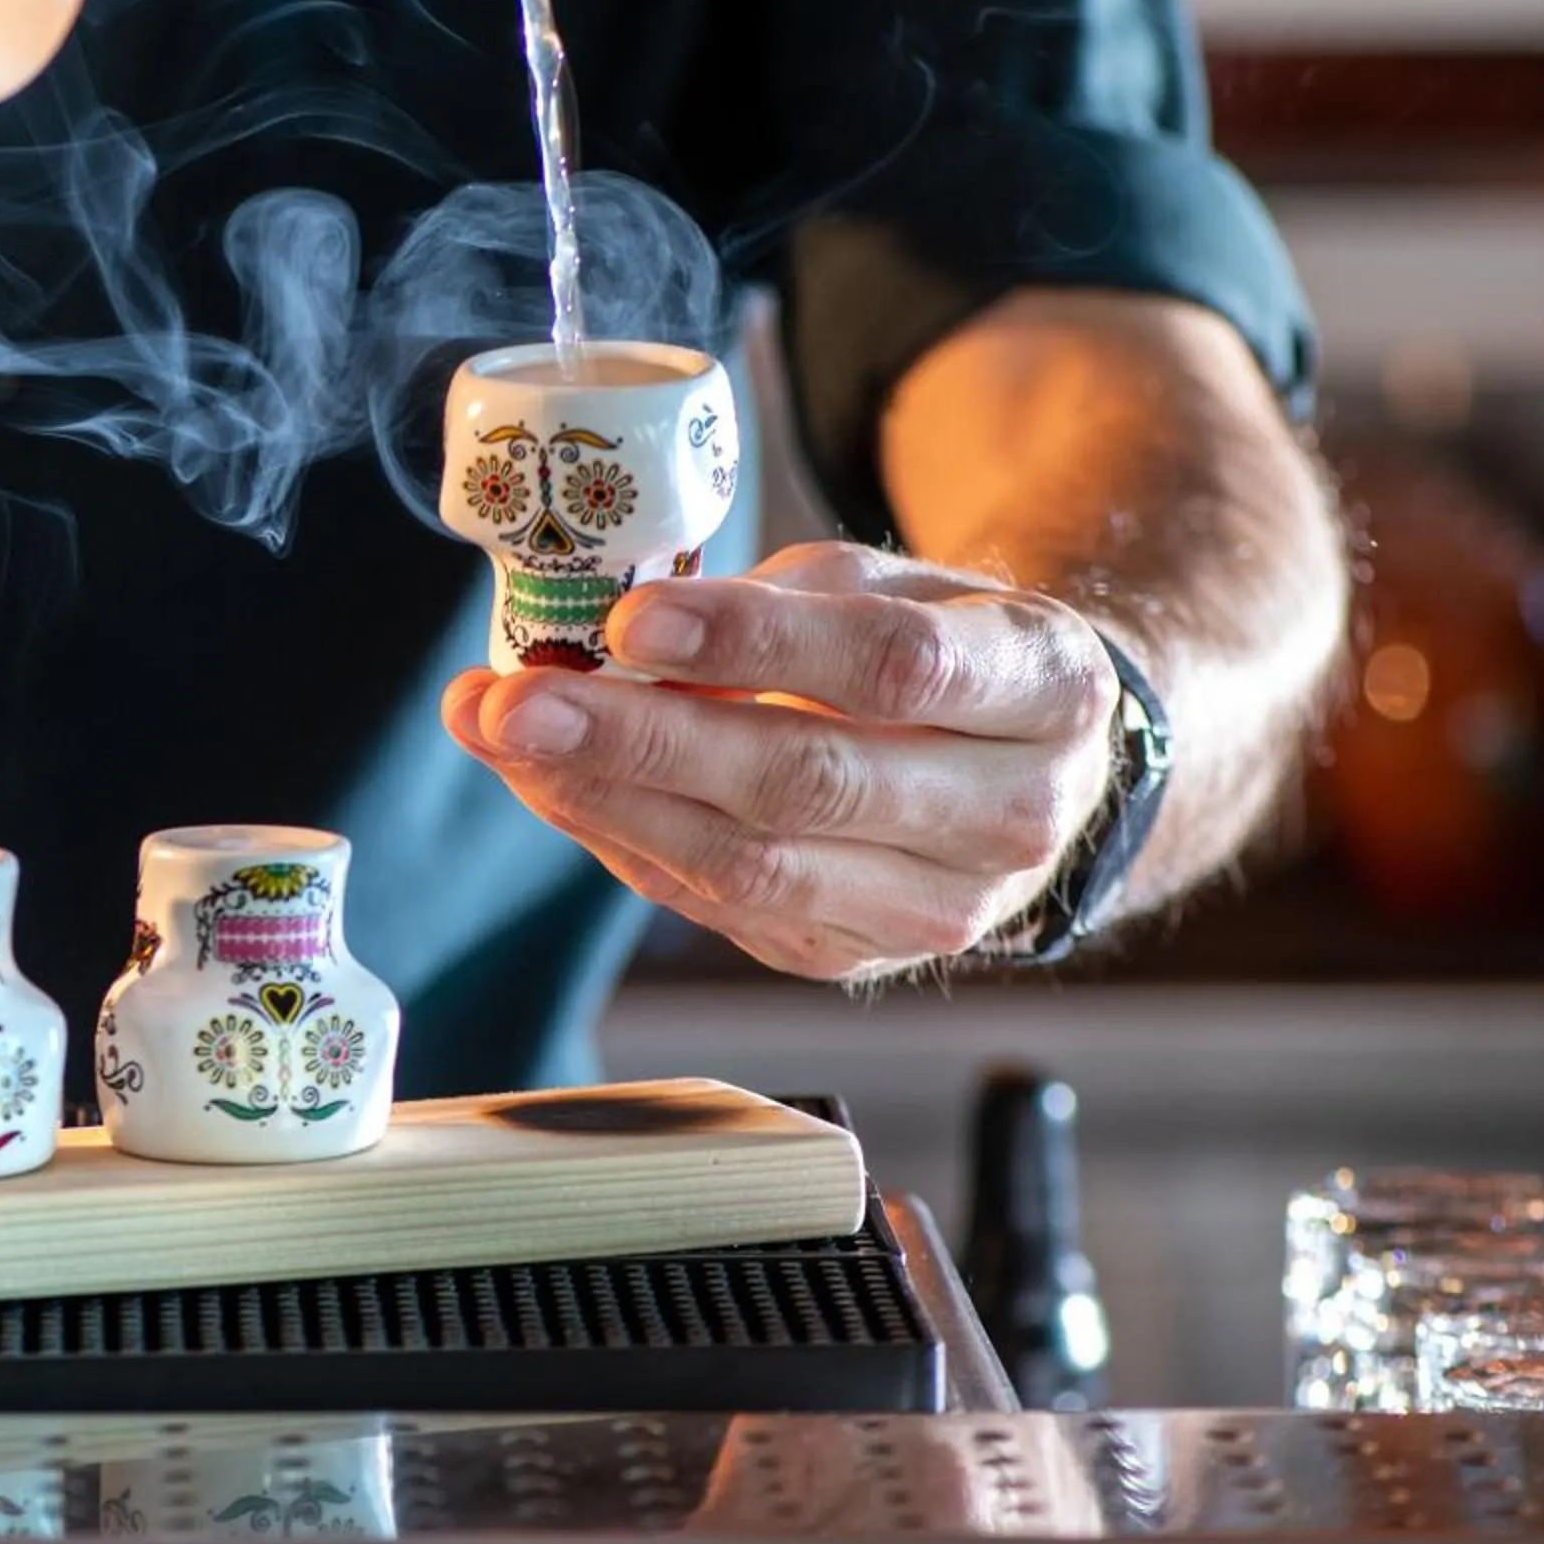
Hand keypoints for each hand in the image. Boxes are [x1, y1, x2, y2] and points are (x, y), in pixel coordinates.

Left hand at [439, 542, 1123, 983]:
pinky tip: (548, 784)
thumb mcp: (887, 585)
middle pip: (808, 784)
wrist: (1030, 775)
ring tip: (499, 737)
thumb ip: (772, 605)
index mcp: (1045, 688)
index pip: (894, 667)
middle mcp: (1011, 815)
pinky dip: (621, 840)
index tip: (632, 623)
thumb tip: (617, 637)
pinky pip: (718, 906)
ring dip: (605, 802)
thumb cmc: (941, 650)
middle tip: (516, 703)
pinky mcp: (856, 959)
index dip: (755, 645)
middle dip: (642, 742)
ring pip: (753, 867)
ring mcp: (937, 908)